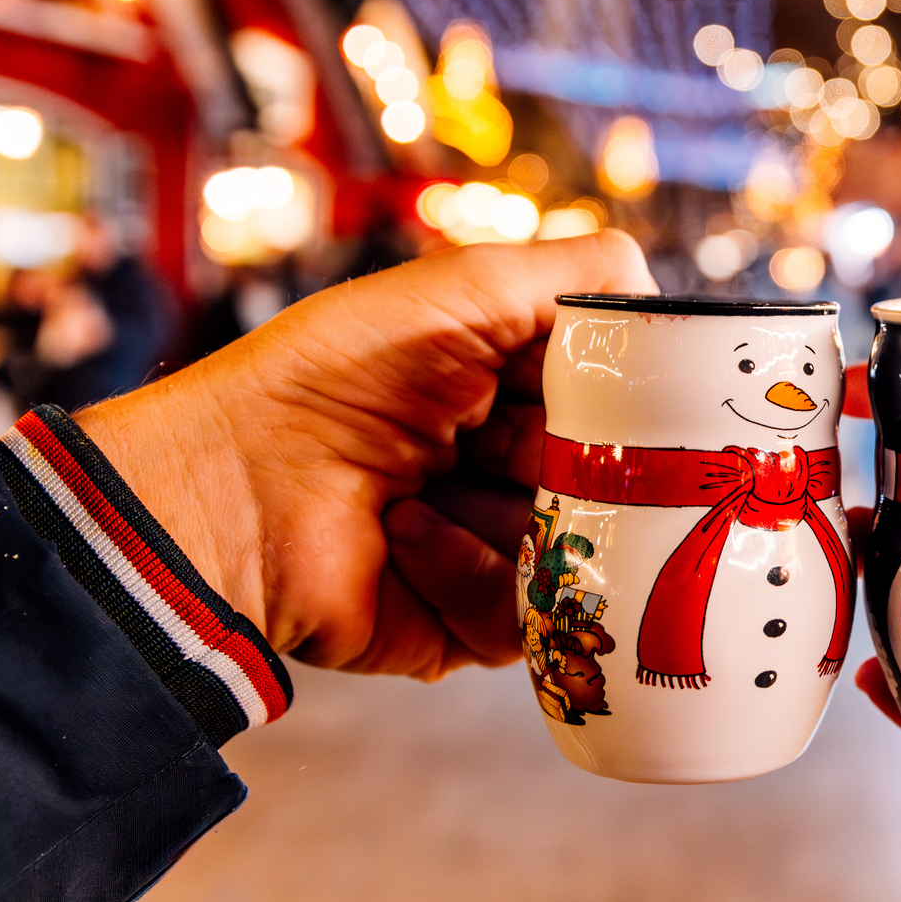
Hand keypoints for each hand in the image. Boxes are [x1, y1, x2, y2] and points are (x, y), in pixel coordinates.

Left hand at [75, 231, 656, 679]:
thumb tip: (671, 301)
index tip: (647, 396)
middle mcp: (504, 470)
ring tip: (437, 484)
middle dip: (587, 463)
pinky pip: (529, 615)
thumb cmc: (336, 374)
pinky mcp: (469, 626)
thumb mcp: (467, 286)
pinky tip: (406, 531)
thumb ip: (582, 274)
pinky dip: (468, 567)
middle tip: (540, 443)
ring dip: (517, 513)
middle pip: (618, 480)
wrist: (229, 489)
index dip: (630, 399)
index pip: (616, 401)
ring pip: (586, 553)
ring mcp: (491, 551)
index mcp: (506, 389)